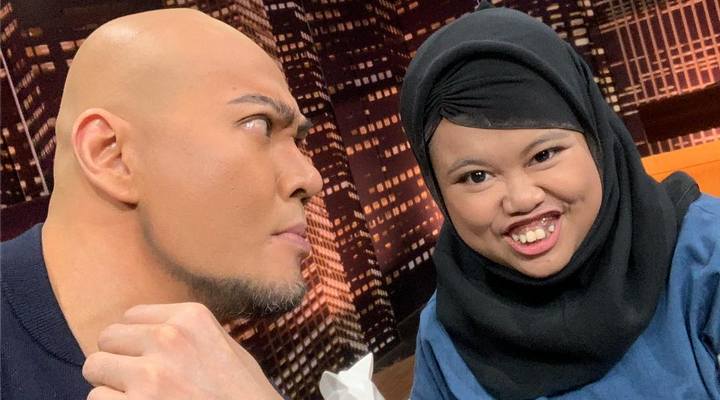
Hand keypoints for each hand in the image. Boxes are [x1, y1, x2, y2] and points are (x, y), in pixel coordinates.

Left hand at [83, 302, 281, 399]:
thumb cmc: (243, 396)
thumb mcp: (225, 348)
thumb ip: (186, 334)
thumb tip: (141, 333)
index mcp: (191, 318)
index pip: (131, 316)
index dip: (137, 341)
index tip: (150, 359)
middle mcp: (168, 339)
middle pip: (107, 338)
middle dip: (119, 360)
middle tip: (141, 382)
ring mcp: (150, 376)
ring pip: (95, 369)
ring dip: (112, 387)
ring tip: (142, 398)